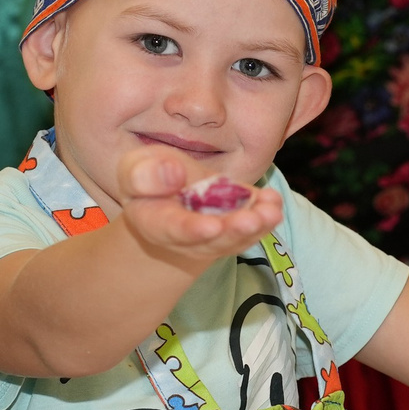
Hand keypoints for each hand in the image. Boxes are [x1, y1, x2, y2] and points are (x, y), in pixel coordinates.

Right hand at [113, 145, 283, 264]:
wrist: (167, 188)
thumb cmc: (147, 176)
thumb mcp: (134, 168)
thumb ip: (145, 175)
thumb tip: (174, 174)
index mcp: (155, 222)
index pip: (172, 229)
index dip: (191, 230)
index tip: (211, 227)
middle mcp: (187, 237)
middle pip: (210, 240)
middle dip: (232, 231)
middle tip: (251, 221)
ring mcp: (215, 234)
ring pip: (235, 238)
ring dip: (256, 227)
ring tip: (271, 211)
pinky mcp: (235, 224)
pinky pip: (251, 227)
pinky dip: (265, 216)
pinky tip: (273, 202)